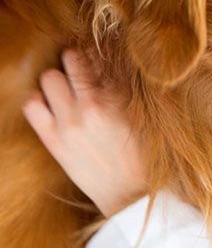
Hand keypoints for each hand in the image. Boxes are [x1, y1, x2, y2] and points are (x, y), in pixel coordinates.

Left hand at [22, 49, 147, 216]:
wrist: (131, 194)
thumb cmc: (144, 153)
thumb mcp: (145, 115)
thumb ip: (129, 87)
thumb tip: (115, 62)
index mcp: (121, 96)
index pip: (100, 56)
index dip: (98, 53)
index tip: (98, 59)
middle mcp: (92, 104)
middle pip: (71, 58)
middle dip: (76, 61)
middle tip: (82, 72)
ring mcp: (70, 121)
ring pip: (48, 77)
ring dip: (57, 79)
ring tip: (66, 90)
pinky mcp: (54, 139)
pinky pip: (31, 105)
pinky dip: (38, 100)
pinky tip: (51, 106)